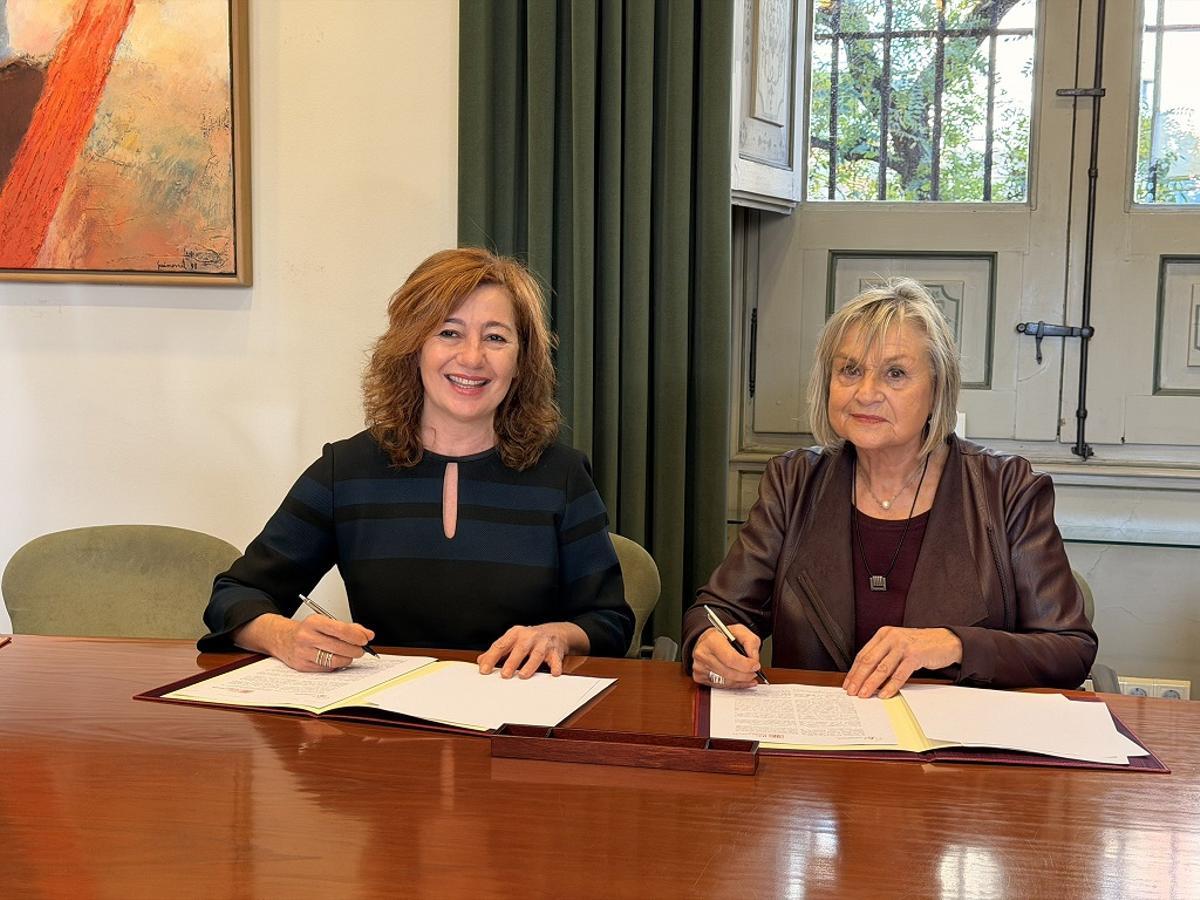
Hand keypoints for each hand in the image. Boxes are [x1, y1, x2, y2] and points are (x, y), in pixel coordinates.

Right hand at [234, 613, 374, 672]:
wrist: (281, 638)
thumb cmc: (307, 630)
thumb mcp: (325, 622)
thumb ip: (348, 627)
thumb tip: (368, 635)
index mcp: (314, 622)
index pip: (341, 629)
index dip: (356, 636)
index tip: (365, 639)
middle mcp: (306, 637)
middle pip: (340, 647)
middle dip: (356, 650)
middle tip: (361, 649)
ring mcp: (303, 653)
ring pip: (335, 660)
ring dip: (348, 659)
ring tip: (349, 655)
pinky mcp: (302, 666)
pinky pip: (327, 668)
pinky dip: (336, 665)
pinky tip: (336, 659)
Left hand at [477, 622, 588, 677]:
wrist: (556, 632)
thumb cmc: (530, 639)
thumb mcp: (512, 640)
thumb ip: (497, 651)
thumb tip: (481, 661)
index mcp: (515, 634)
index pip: (501, 645)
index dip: (492, 657)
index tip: (484, 669)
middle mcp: (529, 636)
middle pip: (520, 649)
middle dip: (512, 662)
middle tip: (504, 675)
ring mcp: (543, 643)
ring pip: (537, 654)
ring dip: (530, 665)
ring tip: (523, 676)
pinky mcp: (555, 651)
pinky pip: (556, 659)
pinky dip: (555, 666)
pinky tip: (553, 673)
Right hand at [691, 624, 762, 689]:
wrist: (705, 640)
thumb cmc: (722, 636)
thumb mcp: (739, 630)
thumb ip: (750, 641)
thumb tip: (754, 658)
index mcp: (712, 640)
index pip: (730, 658)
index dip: (746, 665)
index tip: (755, 665)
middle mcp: (703, 654)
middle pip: (729, 672)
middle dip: (746, 674)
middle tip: (754, 672)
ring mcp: (699, 667)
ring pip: (726, 681)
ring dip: (741, 681)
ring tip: (750, 676)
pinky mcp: (699, 677)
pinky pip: (721, 686)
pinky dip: (734, 685)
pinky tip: (742, 681)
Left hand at [842, 626, 962, 698]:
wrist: (946, 641)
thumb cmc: (920, 645)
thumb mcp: (898, 644)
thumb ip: (883, 655)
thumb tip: (866, 676)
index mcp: (883, 634)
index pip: (863, 654)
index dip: (854, 670)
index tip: (848, 683)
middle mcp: (891, 637)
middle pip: (869, 661)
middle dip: (858, 678)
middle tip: (852, 692)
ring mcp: (903, 646)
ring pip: (882, 668)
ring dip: (871, 684)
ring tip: (864, 694)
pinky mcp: (915, 655)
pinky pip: (899, 674)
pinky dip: (890, 686)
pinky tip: (884, 694)